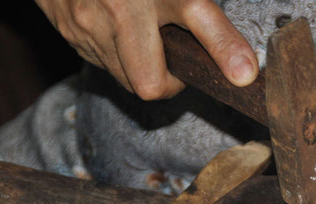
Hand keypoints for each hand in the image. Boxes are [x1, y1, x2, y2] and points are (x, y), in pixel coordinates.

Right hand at [35, 0, 257, 99]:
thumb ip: (198, 8)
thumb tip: (237, 49)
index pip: (199, 16)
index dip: (224, 48)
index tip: (244, 73)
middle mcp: (121, 6)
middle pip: (151, 83)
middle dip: (167, 83)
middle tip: (174, 61)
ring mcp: (89, 23)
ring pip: (126, 80)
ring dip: (141, 70)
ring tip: (144, 38)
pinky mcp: (71, 33)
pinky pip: (103, 63)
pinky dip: (116, 56)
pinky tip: (117, 30)